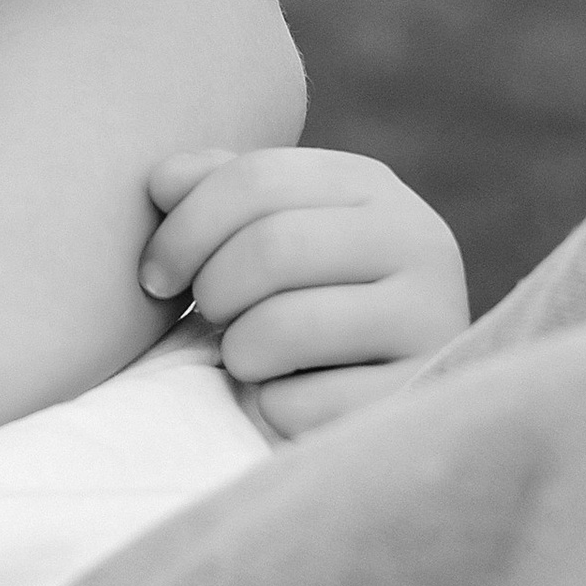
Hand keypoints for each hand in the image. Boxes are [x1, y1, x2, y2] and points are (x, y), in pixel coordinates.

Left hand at [142, 146, 469, 435]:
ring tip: (251, 357)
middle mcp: (419, 240)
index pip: (258, 178)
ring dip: (239, 352)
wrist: (378, 390)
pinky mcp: (414, 395)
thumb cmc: (298, 298)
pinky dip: (272, 407)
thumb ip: (214, 193)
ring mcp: (430, 319)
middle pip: (271, 247)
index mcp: (371, 187)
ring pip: (282, 327)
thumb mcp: (265, 231)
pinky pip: (299, 403)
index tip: (155, 276)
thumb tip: (162, 180)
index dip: (184, 229)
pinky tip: (294, 398)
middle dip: (214, 291)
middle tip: (211, 318)